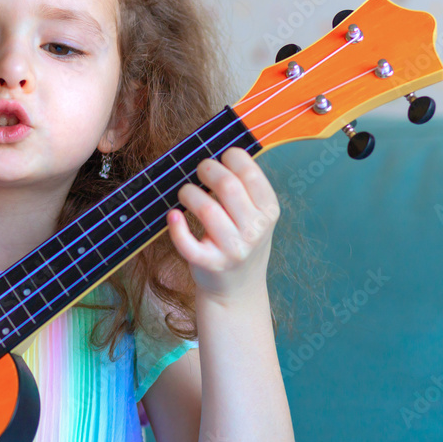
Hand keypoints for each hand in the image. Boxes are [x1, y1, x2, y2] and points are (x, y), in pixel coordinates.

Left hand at [165, 147, 279, 304]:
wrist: (236, 289)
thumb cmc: (240, 240)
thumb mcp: (255, 215)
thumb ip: (245, 188)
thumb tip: (220, 152)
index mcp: (269, 211)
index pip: (250, 173)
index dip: (231, 158)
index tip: (221, 159)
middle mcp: (255, 230)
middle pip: (227, 186)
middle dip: (206, 169)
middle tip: (199, 171)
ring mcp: (234, 249)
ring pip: (206, 209)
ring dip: (188, 193)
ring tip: (185, 194)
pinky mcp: (210, 264)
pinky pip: (188, 243)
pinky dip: (176, 228)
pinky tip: (173, 217)